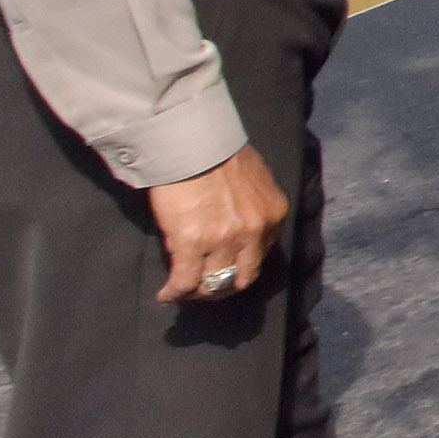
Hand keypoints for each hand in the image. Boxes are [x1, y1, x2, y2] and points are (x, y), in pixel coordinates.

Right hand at [149, 146, 289, 303]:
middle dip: (224, 288)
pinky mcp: (193, 244)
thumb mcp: (252, 181)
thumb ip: (251, 207)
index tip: (225, 268)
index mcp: (272, 214)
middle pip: (242, 278)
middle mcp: (255, 232)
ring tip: (185, 292)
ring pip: (214, 284)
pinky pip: (185, 281)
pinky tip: (166, 295)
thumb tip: (236, 222)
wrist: (191, 143)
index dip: (240, 266)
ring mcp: (225, 240)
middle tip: (206, 289)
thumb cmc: (218, 153)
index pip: (261, 256)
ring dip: (198, 292)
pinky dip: (175, 293)